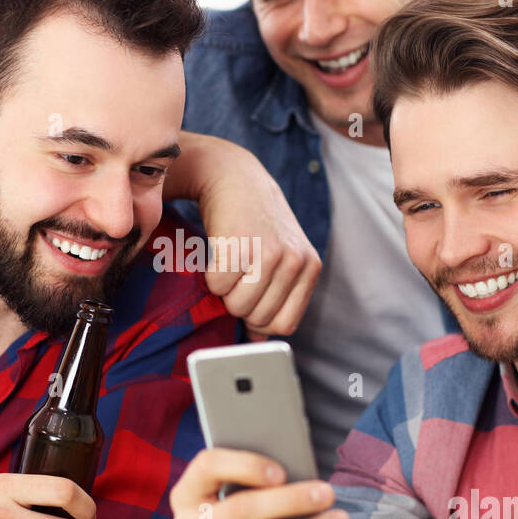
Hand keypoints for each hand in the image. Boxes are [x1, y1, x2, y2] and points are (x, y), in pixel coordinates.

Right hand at [182, 132, 321, 338]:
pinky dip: (208, 276)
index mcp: (309, 267)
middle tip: (235, 277)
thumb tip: (260, 342)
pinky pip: (217, 287)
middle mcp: (295, 261)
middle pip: (258, 318)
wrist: (233, 176)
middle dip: (239, 305)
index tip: (249, 300)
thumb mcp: (278, 256)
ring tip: (227, 266)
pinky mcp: (241, 246)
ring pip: (237, 306)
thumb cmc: (253, 221)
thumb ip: (276, 297)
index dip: (260, 320)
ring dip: (223, 293)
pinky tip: (216, 254)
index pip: (284, 325)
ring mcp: (270, 253)